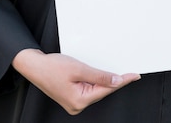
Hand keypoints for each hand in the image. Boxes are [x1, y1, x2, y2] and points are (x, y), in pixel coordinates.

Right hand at [12, 49, 140, 114]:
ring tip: (118, 72)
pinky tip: (103, 75)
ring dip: (105, 80)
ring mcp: (74, 102)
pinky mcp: (72, 96)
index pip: (107, 89)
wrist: (35, 66)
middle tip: (130, 72)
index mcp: (79, 100)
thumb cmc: (52, 67)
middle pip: (102, 91)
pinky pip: (89, 88)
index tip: (135, 76)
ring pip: (96, 90)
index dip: (122, 81)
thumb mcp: (79, 69)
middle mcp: (77, 105)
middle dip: (115, 81)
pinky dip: (97, 81)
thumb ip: (99, 76)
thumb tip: (116, 81)